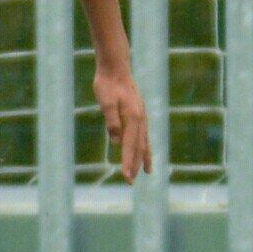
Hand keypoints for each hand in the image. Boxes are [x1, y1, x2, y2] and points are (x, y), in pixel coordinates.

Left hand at [93, 66, 151, 181]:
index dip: (127, 162)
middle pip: (138, 147)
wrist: (116, 68)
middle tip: (129, 182)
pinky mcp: (138, 114)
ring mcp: (141, 116)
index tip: (126, 177)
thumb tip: (115, 141)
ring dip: (143, 157)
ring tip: (146, 171)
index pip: (129, 146)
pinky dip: (144, 146)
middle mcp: (140, 119)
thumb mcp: (106, 102)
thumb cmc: (108, 84)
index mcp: (133, 118)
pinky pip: (143, 134)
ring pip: (143, 142)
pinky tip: (143, 151)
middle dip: (134, 165)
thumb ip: (111, 121)